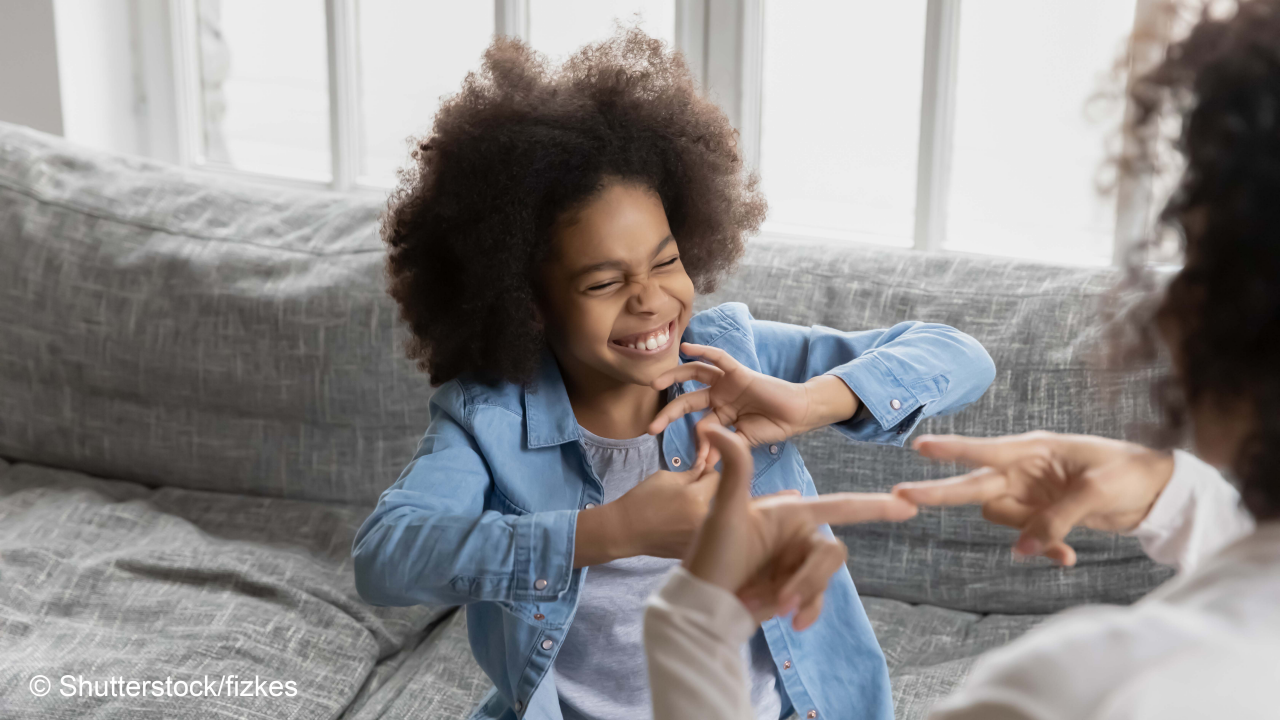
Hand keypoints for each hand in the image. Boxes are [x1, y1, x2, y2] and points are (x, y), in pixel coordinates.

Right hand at [607, 465, 721, 559]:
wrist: (624, 530)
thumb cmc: (642, 500)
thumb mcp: (665, 478)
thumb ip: (691, 473)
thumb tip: (706, 468)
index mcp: (698, 498)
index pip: (716, 478)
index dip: (707, 472)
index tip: (698, 473)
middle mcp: (704, 519)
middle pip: (717, 499)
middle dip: (706, 492)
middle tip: (688, 492)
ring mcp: (700, 538)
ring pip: (712, 517)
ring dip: (703, 510)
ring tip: (682, 510)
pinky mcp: (694, 549)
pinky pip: (703, 533)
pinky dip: (696, 527)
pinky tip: (679, 525)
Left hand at [647, 343, 859, 466]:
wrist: (799, 415)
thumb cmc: (774, 426)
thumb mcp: (744, 441)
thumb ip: (724, 447)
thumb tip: (706, 463)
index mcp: (720, 415)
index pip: (699, 427)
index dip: (697, 445)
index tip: (696, 464)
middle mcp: (720, 397)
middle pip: (687, 401)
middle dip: (668, 414)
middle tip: (651, 428)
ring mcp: (728, 383)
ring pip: (695, 374)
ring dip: (674, 376)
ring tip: (655, 383)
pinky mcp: (739, 372)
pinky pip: (719, 358)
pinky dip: (703, 351)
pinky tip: (686, 348)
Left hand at [686, 426, 917, 627]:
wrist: (703, 604)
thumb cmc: (710, 556)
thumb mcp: (723, 512)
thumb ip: (734, 469)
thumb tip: (714, 428)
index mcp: (791, 512)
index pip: (840, 506)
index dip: (875, 505)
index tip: (908, 503)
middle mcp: (799, 535)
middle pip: (832, 553)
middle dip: (809, 579)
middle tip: (780, 601)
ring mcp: (798, 563)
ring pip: (825, 578)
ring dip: (801, 594)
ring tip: (768, 606)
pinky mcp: (796, 588)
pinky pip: (819, 598)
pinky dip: (807, 609)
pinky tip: (792, 621)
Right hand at [893, 431, 1175, 565]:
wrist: (1158, 491)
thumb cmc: (1129, 474)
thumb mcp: (1095, 493)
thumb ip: (1055, 520)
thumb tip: (1021, 550)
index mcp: (1034, 449)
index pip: (984, 450)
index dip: (951, 450)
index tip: (918, 447)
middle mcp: (1024, 470)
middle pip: (973, 485)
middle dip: (939, 493)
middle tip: (899, 496)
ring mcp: (1030, 493)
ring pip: (1001, 519)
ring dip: (1025, 537)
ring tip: (1063, 550)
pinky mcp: (1042, 514)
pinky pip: (1027, 537)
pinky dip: (1045, 549)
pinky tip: (1069, 558)